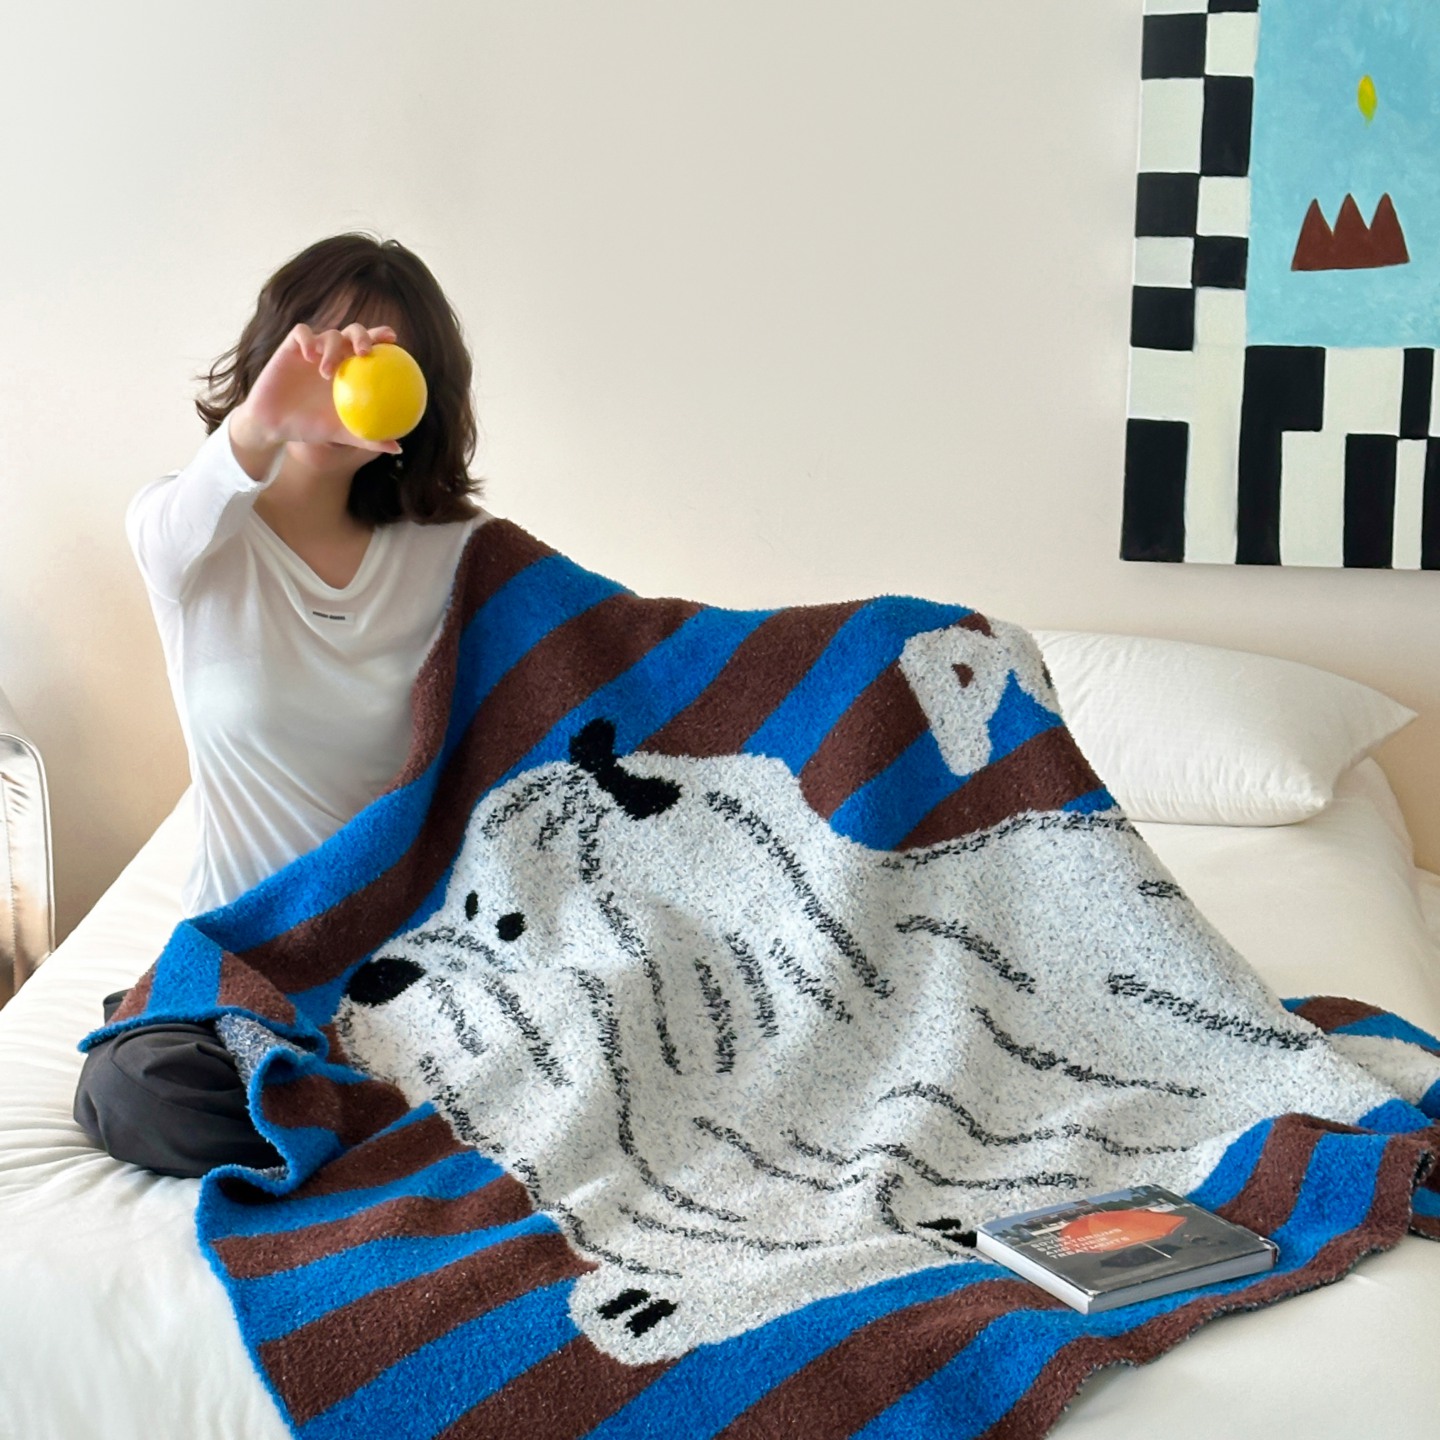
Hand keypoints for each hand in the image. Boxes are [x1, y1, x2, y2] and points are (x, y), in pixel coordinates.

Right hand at [232, 322, 404, 454]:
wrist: (276, 425)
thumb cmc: (311, 426)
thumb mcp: (341, 433)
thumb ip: (368, 438)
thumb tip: (397, 448)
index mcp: (351, 369)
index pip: (370, 347)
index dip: (381, 337)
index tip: (393, 340)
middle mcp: (335, 355)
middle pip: (353, 332)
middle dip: (362, 335)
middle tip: (364, 352)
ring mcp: (313, 349)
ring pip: (329, 334)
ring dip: (332, 349)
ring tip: (327, 373)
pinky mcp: (290, 348)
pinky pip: (301, 333)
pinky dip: (308, 340)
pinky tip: (310, 356)